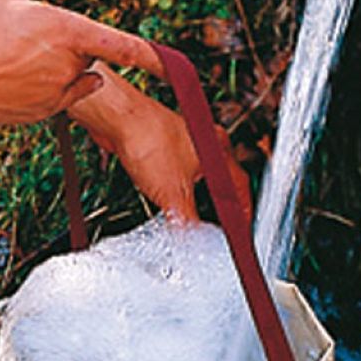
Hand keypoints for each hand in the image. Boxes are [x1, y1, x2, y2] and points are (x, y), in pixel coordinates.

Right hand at [0, 0, 164, 146]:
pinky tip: (10, 75)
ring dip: (55, 65)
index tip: (172, 66)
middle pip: (86, 54)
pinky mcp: (41, 114)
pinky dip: (42, 85)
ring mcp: (55, 95)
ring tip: (13, 56)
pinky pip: (55, 96)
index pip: (123, 45)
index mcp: (68, 32)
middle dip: (67, 43)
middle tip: (23, 35)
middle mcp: (69, 67)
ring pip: (71, 76)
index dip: (152, 56)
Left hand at [68, 64, 252, 225]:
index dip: (242, 213)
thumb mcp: (173, 194)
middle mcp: (206, 143)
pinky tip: (165, 195)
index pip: (240, 189)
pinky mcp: (164, 142)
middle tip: (217, 226)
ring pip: (198, 175)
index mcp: (219, 153)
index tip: (240, 230)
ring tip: (190, 214)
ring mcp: (185, 140)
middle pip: (221, 181)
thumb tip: (194, 242)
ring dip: (195, 196)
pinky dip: (176, 186)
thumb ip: (188, 221)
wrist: (118, 118)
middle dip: (219, 206)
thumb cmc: (147, 141)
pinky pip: (177, 169)